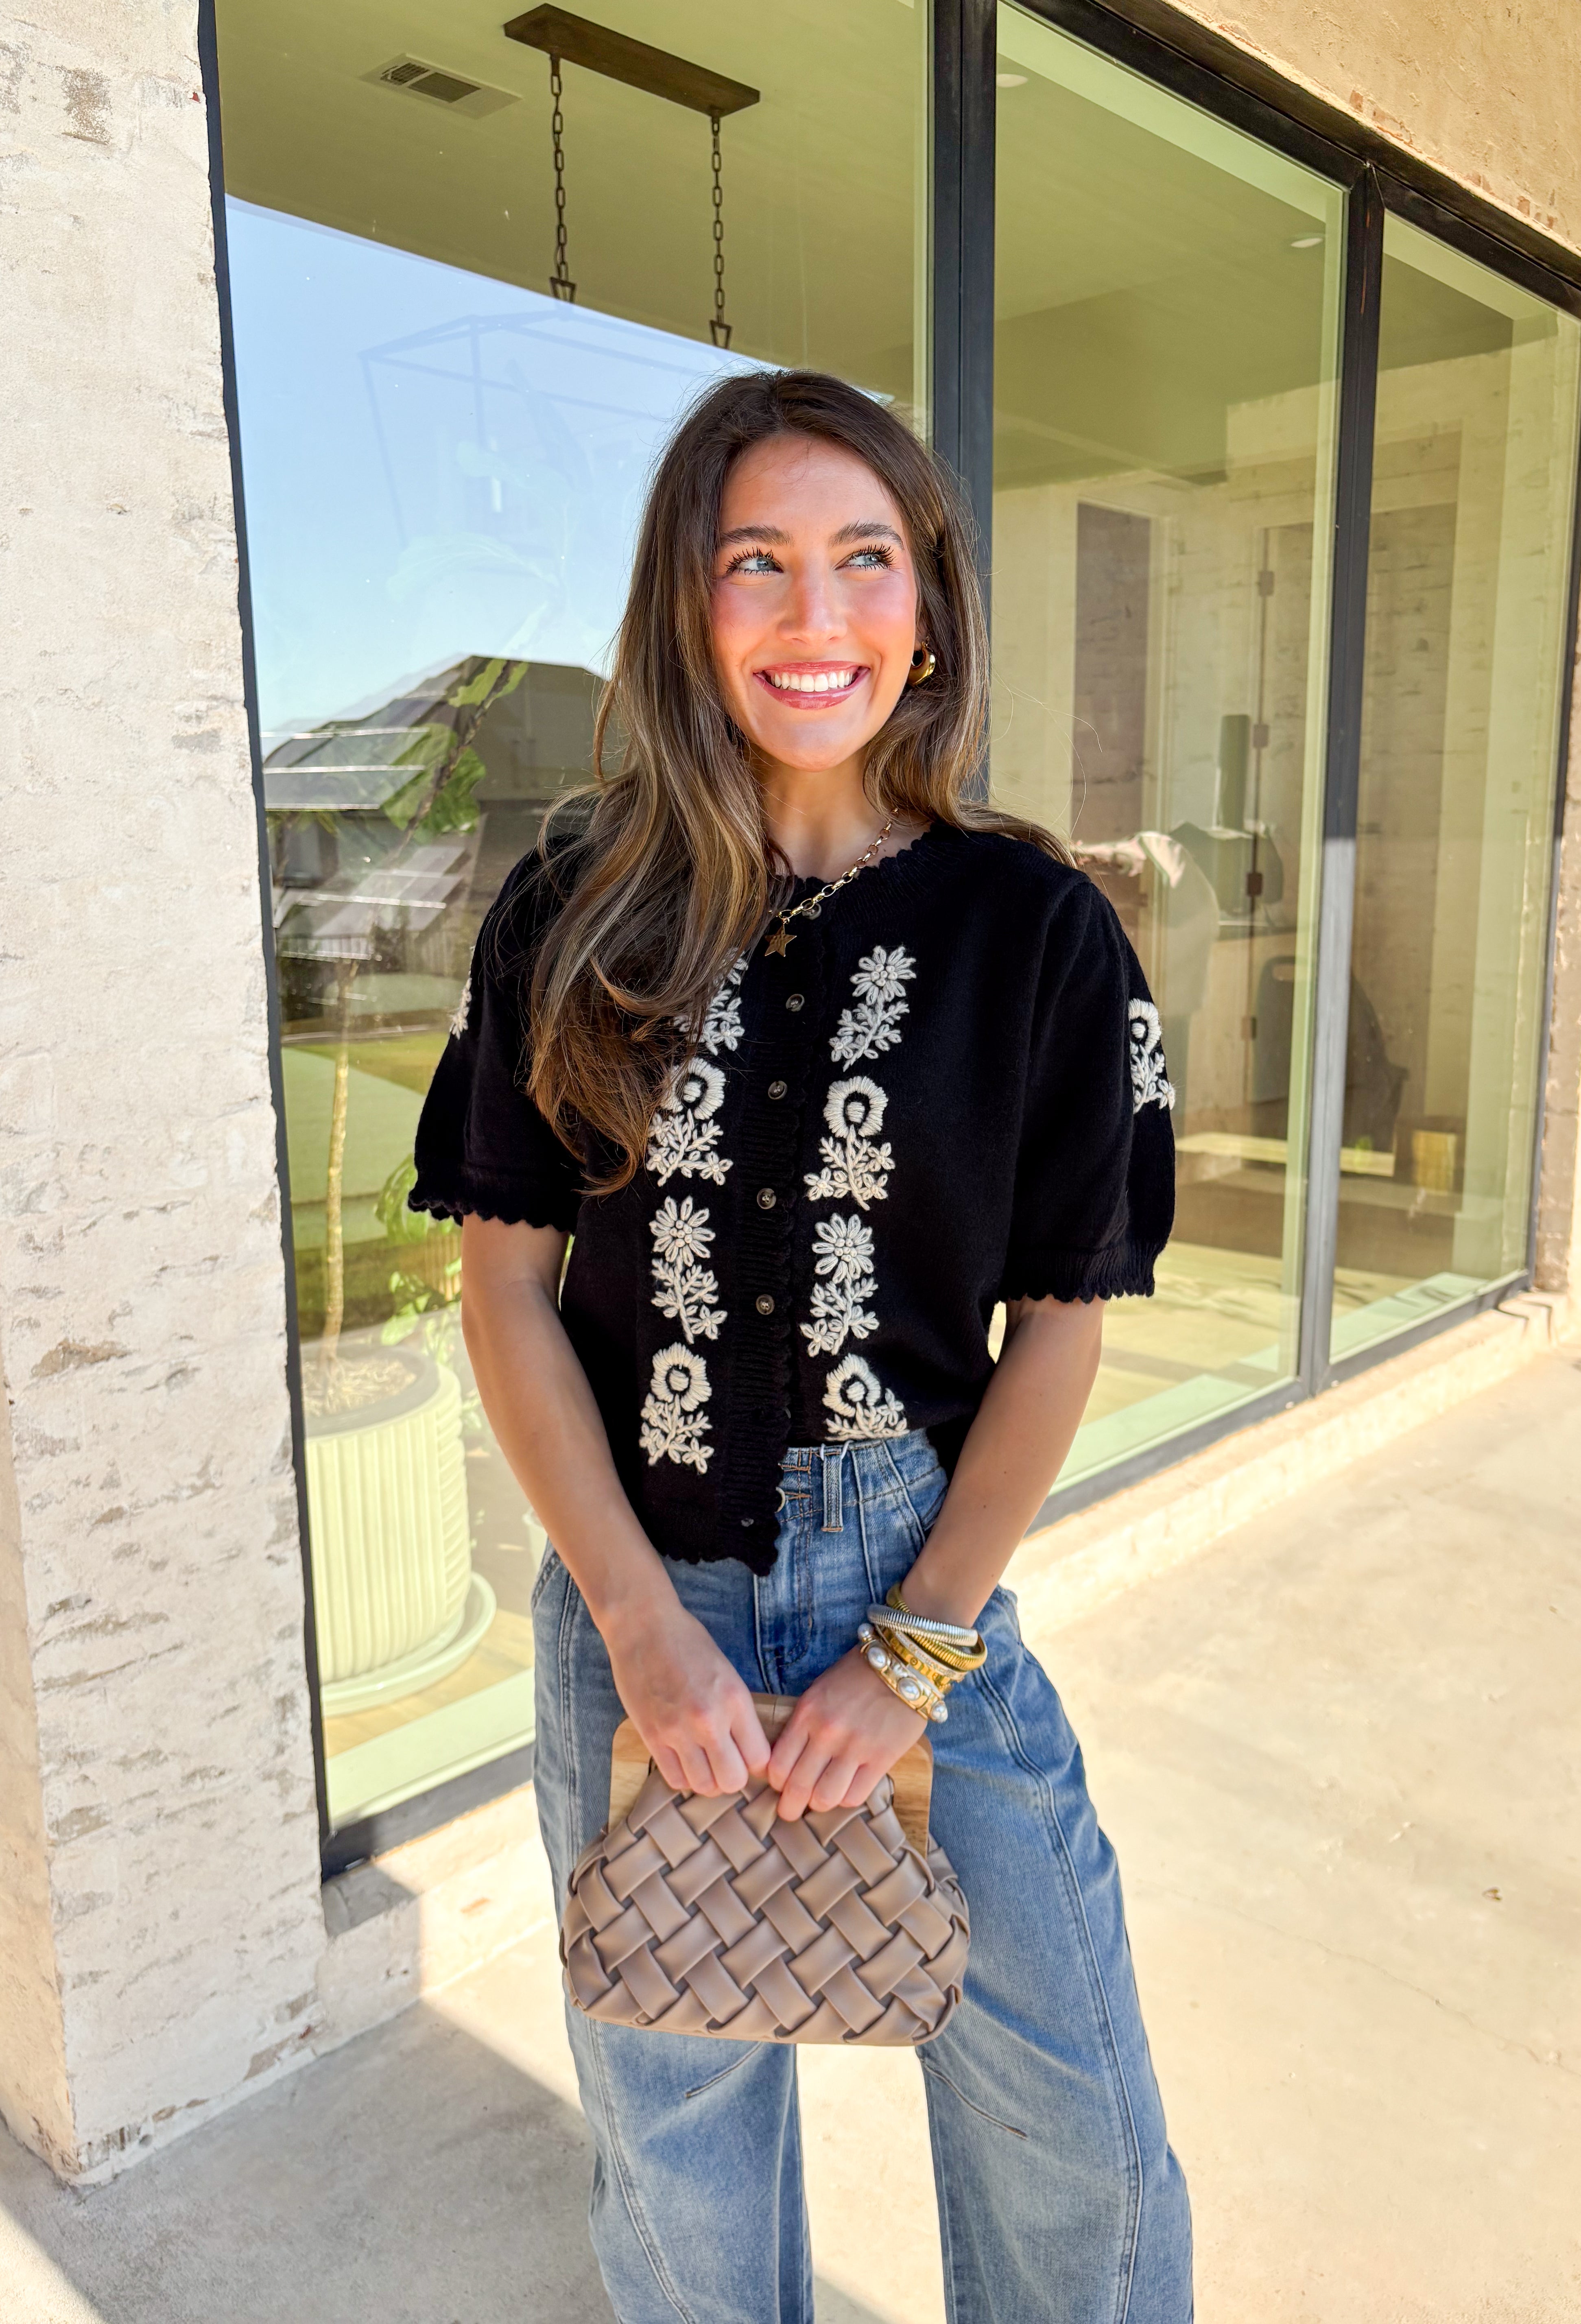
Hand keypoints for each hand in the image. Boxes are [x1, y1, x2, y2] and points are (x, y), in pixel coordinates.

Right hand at [601, 1593, 770, 1797]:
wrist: (643, 1627)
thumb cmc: (688, 1643)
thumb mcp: (727, 1673)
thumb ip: (738, 1712)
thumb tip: (747, 1749)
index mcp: (735, 1700)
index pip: (759, 1758)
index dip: (754, 1761)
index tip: (746, 1754)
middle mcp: (709, 1720)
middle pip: (733, 1780)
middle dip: (732, 1776)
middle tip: (725, 1762)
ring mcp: (678, 1731)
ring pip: (704, 1786)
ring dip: (707, 1779)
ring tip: (703, 1761)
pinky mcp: (652, 1736)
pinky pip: (675, 1778)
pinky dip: (683, 1775)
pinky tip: (683, 1759)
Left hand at [766, 1647, 926, 1820]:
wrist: (902, 1665)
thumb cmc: (855, 1678)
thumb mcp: (818, 1693)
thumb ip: (802, 1726)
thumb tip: (786, 1762)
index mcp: (807, 1714)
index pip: (778, 1765)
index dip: (775, 1783)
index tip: (780, 1786)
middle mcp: (827, 1732)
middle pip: (798, 1787)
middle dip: (790, 1807)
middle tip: (790, 1812)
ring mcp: (855, 1747)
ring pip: (825, 1798)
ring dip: (820, 1803)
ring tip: (822, 1798)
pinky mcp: (882, 1757)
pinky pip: (855, 1796)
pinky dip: (847, 1798)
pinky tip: (848, 1788)